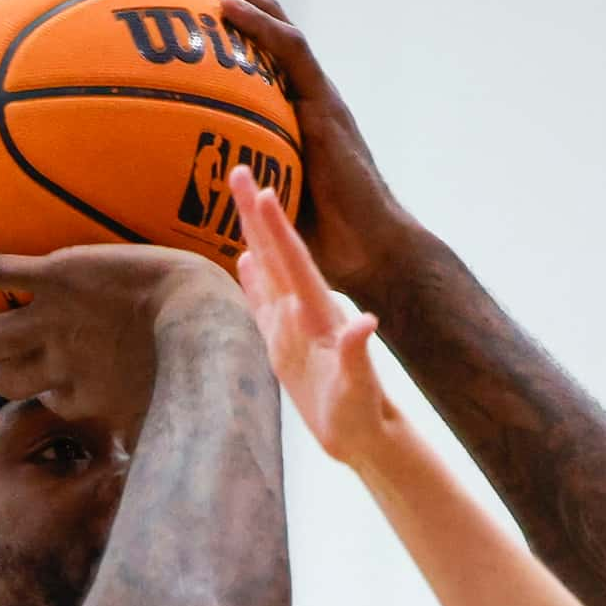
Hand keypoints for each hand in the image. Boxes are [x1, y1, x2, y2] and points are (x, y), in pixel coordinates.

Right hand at [0, 237, 247, 424]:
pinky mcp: (55, 281)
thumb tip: (171, 480)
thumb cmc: (203, 369)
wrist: (201, 320)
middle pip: (0, 371)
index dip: (17, 390)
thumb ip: (161, 442)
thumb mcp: (176, 420)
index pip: (39, 396)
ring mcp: (53, 324)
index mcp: (87, 397)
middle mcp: (60, 365)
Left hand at [138, 0, 417, 300]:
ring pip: (267, 17)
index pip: (231, 46)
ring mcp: (313, 92)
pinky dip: (259, 25)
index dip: (186, 17)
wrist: (368, 258)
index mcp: (274, 107)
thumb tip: (131, 201)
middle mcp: (293, 89)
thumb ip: (200, 193)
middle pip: (244, 16)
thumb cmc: (306, 248)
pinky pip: (292, 51)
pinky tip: (225, 5)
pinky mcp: (328, 103)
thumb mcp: (240, 213)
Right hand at [229, 165, 398, 468]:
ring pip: (269, 269)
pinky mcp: (286, 344)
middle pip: (277, 253)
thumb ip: (357, 356)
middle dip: (258, 213)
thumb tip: (364, 323)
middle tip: (241, 168)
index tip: (264, 187)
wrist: (366, 437)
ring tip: (240, 195)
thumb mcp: (359, 390)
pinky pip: (264, 303)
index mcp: (320, 316)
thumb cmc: (362, 418)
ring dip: (254, 234)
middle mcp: (306, 312)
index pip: (296, 263)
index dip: (277, 228)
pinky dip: (252, 279)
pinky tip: (243, 258)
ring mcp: (295, 325)